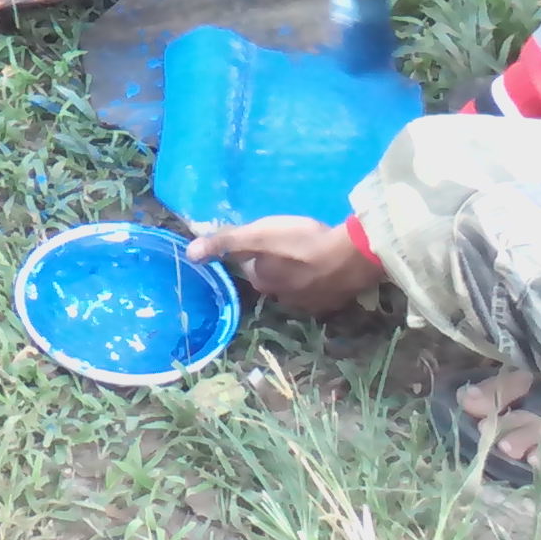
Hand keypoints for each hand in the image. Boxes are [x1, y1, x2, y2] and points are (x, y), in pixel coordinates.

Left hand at [188, 217, 380, 316]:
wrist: (351, 255)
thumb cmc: (300, 241)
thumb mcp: (258, 235)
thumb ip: (226, 243)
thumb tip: (189, 255)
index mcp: (264, 282)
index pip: (251, 267)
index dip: (255, 252)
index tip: (266, 238)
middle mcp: (284, 299)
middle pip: (274, 278)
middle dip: (277, 263)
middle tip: (288, 243)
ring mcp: (311, 303)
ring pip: (297, 284)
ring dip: (299, 272)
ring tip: (309, 252)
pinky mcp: (334, 301)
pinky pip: (320, 289)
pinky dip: (321, 278)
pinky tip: (328, 264)